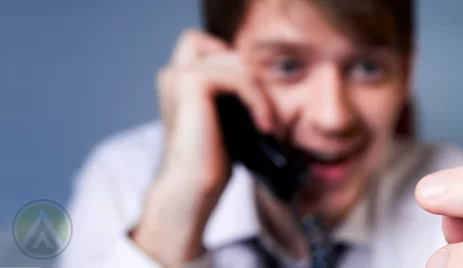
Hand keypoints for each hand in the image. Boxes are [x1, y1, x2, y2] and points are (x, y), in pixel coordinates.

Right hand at [131, 29, 273, 265]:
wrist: (192, 188)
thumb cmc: (210, 162)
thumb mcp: (227, 119)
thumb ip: (235, 93)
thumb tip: (268, 76)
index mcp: (178, 80)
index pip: (209, 43)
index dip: (235, 63)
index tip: (254, 101)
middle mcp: (174, 73)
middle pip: (231, 52)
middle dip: (256, 80)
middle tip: (268, 115)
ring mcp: (180, 74)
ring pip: (239, 64)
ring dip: (262, 94)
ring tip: (269, 125)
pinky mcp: (192, 82)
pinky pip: (240, 77)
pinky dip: (259, 100)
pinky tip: (264, 126)